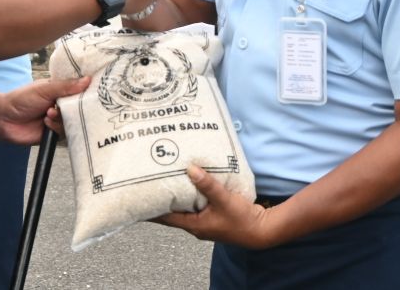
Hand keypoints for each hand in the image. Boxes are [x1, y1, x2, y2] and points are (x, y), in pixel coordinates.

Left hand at [0, 76, 89, 144]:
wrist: (4, 120)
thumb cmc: (21, 99)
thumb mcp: (44, 89)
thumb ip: (66, 86)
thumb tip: (88, 79)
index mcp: (60, 90)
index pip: (79, 89)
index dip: (86, 90)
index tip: (95, 90)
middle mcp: (61, 104)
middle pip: (79, 107)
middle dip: (75, 107)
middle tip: (69, 105)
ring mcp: (58, 119)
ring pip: (73, 120)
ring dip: (62, 117)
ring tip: (49, 113)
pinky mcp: (54, 133)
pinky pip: (65, 132)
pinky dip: (56, 127)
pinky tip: (45, 122)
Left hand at [154, 164, 276, 248]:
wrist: (261, 230)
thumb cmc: (242, 220)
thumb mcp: (224, 200)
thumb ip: (208, 185)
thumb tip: (190, 168)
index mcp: (193, 224)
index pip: (164, 217)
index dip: (150, 207)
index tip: (138, 195)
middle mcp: (195, 225)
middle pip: (172, 211)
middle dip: (163, 197)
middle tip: (151, 180)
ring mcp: (204, 222)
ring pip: (184, 207)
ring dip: (177, 195)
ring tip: (167, 178)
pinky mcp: (213, 217)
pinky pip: (196, 204)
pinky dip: (191, 194)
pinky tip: (190, 183)